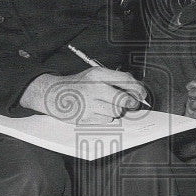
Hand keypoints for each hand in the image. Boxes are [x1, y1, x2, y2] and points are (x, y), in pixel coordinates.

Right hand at [20, 68, 147, 123]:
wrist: (54, 94)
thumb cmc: (77, 84)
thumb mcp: (94, 74)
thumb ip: (114, 79)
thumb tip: (136, 88)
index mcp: (97, 74)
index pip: (126, 80)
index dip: (138, 88)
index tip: (142, 93)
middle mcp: (93, 88)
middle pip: (123, 100)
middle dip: (131, 103)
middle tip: (132, 103)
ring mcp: (89, 104)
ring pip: (116, 112)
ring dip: (116, 110)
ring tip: (108, 105)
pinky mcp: (85, 118)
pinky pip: (106, 120)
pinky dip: (105, 117)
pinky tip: (97, 111)